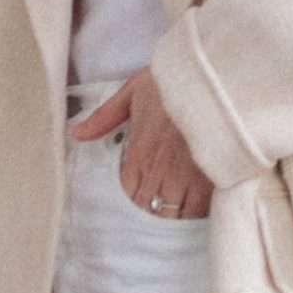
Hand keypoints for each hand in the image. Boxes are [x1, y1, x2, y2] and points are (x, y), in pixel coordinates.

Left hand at [67, 65, 214, 218]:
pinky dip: (197, 216)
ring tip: (178, 215)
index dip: (133, 202)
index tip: (142, 200)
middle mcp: (160, 171)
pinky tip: (198, 212)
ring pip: (174, 216)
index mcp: (140, 153)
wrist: (214, 74)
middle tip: (160, 214)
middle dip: (153, 214)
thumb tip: (77, 133)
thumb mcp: (134, 90)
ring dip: (174, 218)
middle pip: (149, 210)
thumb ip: (105, 116)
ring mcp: (186, 178)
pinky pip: (199, 212)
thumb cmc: (175, 81)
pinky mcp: (211, 180)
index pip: (128, 194)